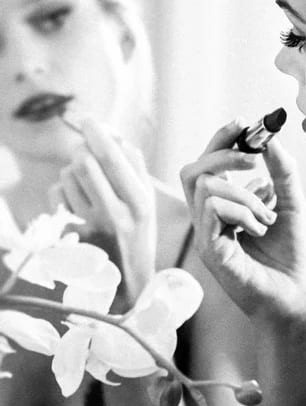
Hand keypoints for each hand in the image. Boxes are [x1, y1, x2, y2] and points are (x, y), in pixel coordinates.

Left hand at [49, 116, 155, 305]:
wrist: (127, 285)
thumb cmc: (138, 235)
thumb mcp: (148, 203)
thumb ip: (135, 166)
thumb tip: (112, 135)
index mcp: (139, 203)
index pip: (110, 155)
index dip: (96, 131)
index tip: (88, 120)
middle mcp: (114, 215)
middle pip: (83, 161)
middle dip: (83, 151)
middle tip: (88, 153)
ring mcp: (89, 227)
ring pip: (67, 176)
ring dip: (73, 172)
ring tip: (87, 187)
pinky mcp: (69, 236)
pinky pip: (56, 195)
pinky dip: (63, 192)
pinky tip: (77, 204)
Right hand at [180, 121, 305, 325]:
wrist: (296, 299)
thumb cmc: (292, 260)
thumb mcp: (292, 206)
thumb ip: (282, 173)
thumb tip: (271, 140)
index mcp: (223, 208)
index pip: (207, 165)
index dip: (220, 140)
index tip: (243, 124)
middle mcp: (208, 220)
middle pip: (193, 170)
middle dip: (223, 152)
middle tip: (254, 158)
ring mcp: (205, 236)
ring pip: (205, 186)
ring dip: (244, 193)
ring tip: (267, 216)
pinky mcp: (209, 250)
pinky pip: (213, 209)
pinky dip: (243, 211)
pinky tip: (261, 228)